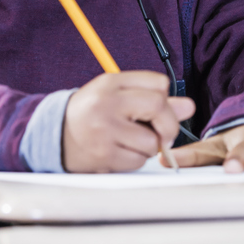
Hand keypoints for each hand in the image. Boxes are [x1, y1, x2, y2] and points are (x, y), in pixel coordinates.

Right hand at [62, 71, 195, 172]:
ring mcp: (104, 130)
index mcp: (112, 82)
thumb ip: (153, 98)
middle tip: (163, 132)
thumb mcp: (118, 95)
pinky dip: (137, 159)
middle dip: (168, 124)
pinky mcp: (103, 155)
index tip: (160, 108)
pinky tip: (122, 151)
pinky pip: (138, 161)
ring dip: (150, 146)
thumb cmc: (93, 111)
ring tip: (132, 140)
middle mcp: (107, 103)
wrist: (55, 134)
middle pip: (158, 107)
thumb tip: (188, 107)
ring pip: (152, 141)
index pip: (159, 84)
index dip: (166, 99)